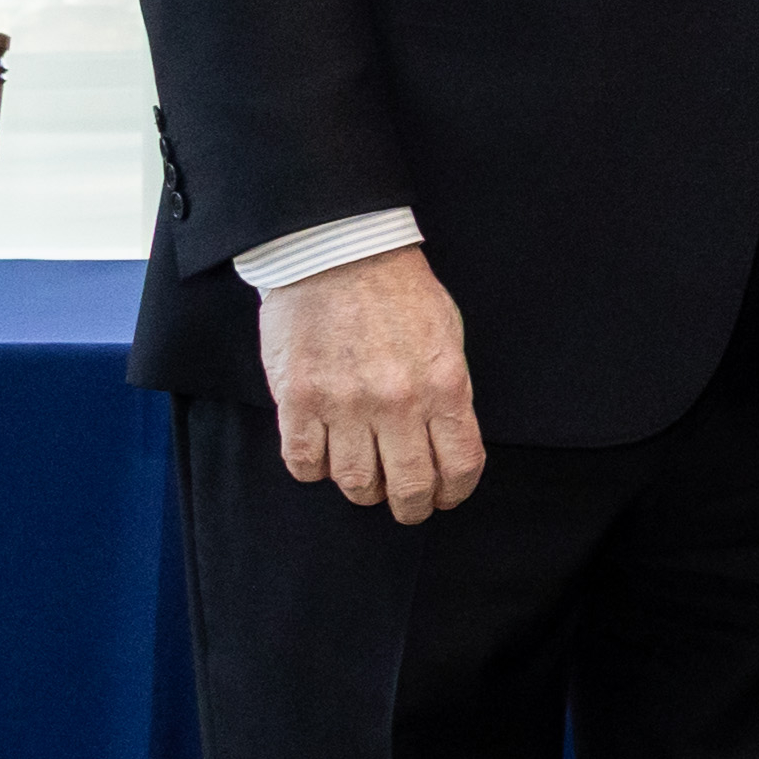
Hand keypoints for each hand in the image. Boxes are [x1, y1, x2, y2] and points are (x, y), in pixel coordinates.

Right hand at [260, 248, 488, 522]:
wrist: (338, 252)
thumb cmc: (397, 291)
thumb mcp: (447, 335)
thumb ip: (448, 390)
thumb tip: (446, 438)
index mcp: (444, 384)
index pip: (461, 465)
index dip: (455, 492)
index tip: (445, 496)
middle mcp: (397, 402)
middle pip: (410, 487)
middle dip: (411, 507)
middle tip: (405, 505)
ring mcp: (344, 403)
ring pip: (355, 483)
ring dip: (362, 488)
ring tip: (363, 474)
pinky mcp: (298, 400)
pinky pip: (304, 464)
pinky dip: (314, 469)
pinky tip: (323, 454)